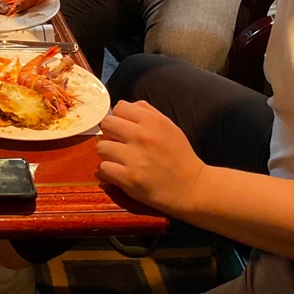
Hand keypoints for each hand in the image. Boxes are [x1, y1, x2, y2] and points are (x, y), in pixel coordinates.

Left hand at [95, 99, 205, 215]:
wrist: (192, 188)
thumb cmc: (180, 156)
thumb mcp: (170, 127)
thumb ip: (148, 112)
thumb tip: (126, 105)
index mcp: (152, 121)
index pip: (119, 108)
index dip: (119, 118)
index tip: (124, 128)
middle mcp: (141, 136)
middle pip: (106, 124)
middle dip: (110, 133)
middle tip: (118, 143)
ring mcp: (134, 158)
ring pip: (101, 147)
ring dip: (108, 154)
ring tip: (119, 159)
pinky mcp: (129, 178)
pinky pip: (103, 168)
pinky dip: (109, 171)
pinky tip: (119, 173)